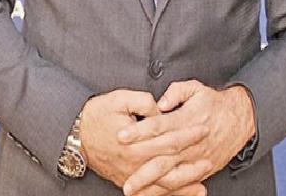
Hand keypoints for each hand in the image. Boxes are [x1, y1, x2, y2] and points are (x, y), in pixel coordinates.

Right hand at [78, 89, 208, 188]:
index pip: (169, 140)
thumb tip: (162, 110)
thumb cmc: (97, 115)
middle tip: (210, 157)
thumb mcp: (119, 99)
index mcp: (135, 142)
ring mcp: (130, 175)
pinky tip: (183, 194)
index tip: (204, 128)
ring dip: (184, 184)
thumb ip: (143, 102)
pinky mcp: (126, 181)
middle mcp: (134, 162)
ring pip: (162, 185)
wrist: (75, 136)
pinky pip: (150, 193)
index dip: (188, 134)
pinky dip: (169, 195)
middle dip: (191, 163)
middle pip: (170, 166)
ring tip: (203, 183)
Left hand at [117, 81, 255, 195]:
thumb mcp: (196, 89)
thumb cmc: (213, 103)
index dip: (139, 131)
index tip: (121, 136)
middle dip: (143, 171)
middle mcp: (190, 143)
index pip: (158, 126)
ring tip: (133, 190)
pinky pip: (183, 182)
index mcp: (185, 120)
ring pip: (172, 175)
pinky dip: (168, 190)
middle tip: (125, 178)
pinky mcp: (201, 168)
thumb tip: (159, 103)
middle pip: (163, 158)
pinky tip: (153, 194)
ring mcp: (195, 158)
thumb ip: (176, 92)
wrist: (240, 118)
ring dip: (152, 185)